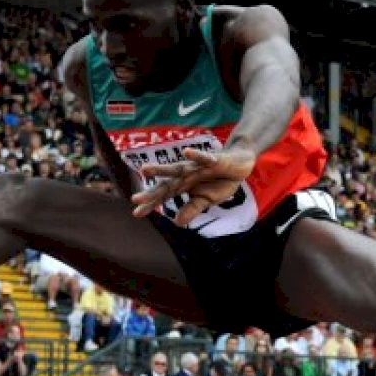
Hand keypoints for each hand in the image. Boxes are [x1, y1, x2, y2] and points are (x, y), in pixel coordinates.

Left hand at [130, 145, 254, 226]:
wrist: (239, 163)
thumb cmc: (220, 182)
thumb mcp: (207, 200)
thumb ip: (192, 209)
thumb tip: (177, 223)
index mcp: (184, 185)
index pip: (164, 195)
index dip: (151, 204)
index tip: (136, 213)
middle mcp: (186, 175)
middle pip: (166, 184)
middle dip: (152, 192)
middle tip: (135, 199)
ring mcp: (198, 166)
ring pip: (178, 168)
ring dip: (162, 169)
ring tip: (144, 169)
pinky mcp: (213, 159)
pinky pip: (204, 158)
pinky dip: (196, 156)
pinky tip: (187, 152)